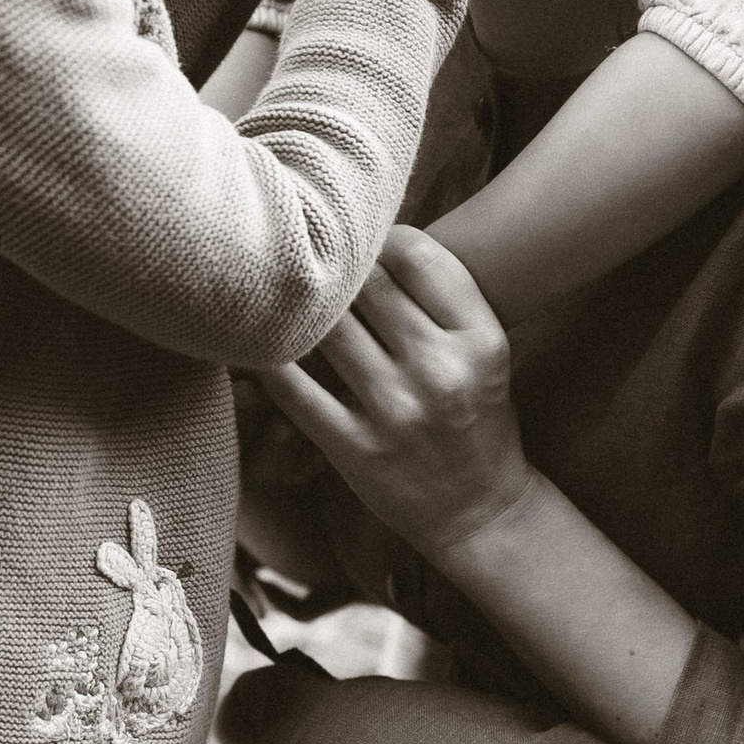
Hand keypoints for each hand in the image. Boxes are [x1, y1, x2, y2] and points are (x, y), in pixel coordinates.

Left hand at [262, 227, 531, 562]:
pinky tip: (258, 341)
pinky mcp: (355, 450)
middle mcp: (441, 371)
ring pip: (327, 328)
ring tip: (287, 294)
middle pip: (368, 284)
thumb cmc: (476, 416)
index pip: (417, 256)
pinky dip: (271, 361)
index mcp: (480, 339)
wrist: (480, 511)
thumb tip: (372, 232)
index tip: (365, 243)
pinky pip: (294, 391)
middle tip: (318, 262)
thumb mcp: (484, 351)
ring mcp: (396, 412)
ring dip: (303, 308)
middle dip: (341, 269)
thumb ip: (442, 298)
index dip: (381, 238)